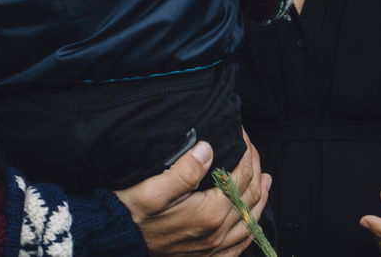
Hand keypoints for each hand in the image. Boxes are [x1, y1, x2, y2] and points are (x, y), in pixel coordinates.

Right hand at [116, 138, 268, 256]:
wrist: (114, 239)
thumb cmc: (130, 212)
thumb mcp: (151, 189)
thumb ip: (183, 171)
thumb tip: (207, 150)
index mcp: (207, 213)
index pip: (239, 178)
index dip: (246, 153)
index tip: (242, 135)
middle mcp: (215, 233)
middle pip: (248, 197)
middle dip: (255, 169)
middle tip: (252, 149)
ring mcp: (212, 248)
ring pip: (249, 221)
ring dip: (260, 198)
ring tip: (265, 179)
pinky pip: (238, 246)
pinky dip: (250, 230)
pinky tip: (251, 222)